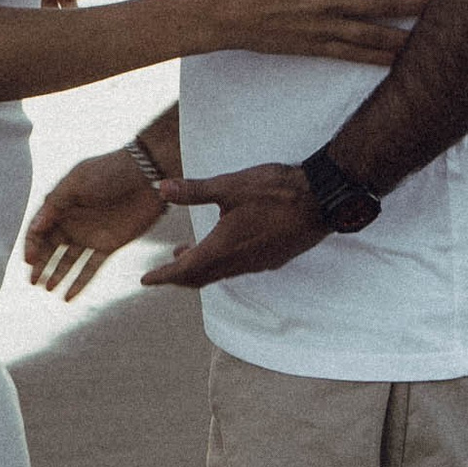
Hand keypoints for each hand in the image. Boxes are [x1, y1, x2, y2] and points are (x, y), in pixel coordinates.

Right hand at [22, 148, 165, 301]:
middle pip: (50, 248)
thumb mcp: (76, 182)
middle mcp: (73, 221)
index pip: (38, 229)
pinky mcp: (109, 245)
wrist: (148, 174)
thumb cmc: (110, 170)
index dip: (31, 245)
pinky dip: (79, 283)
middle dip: (40, 264)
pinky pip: (90, 268)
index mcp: (61, 204)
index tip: (29, 260)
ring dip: (56, 275)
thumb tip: (34, 228)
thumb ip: (54, 205)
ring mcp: (90, 235)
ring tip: (46, 289)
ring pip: (68, 261)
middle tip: (32, 281)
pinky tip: (67, 296)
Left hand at [141, 162, 325, 290]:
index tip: (145, 280)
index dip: (163, 275)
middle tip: (162, 272)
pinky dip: (221, 265)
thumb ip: (194, 191)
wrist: (322, 200)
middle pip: (201, 278)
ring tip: (186, 253)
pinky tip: (223, 248)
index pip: (184, 270)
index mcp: (223, 248)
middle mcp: (239, 263)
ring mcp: (258, 263)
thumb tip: (161, 188)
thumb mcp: (229, 186)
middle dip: (178, 275)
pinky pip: (238, 269)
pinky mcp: (272, 259)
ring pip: (220, 274)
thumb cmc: (276, 191)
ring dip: (200, 269)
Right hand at [202, 0, 438, 61]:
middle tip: (445, 6)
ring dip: (404, 35)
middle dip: (415, 6)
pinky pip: (353, 54)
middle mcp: (327, 3)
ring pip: (373, 34)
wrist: (225, 14)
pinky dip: (377, 58)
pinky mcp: (314, 48)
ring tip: (432, 38)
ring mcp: (322, 29)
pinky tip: (397, 60)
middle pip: (381, 5)